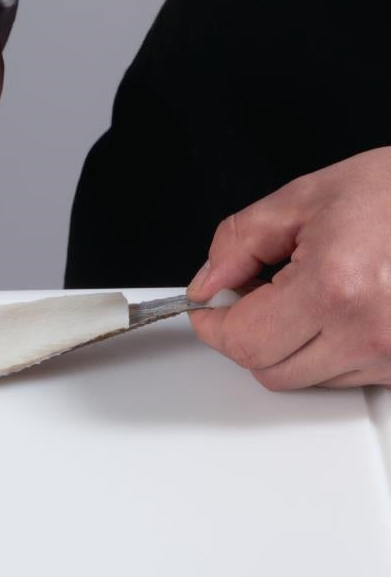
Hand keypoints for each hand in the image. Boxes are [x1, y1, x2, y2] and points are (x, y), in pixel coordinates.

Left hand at [186, 148, 390, 388]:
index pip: (243, 341)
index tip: (210, 307)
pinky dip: (329, 349)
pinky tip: (341, 308)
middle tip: (258, 292)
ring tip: (312, 291)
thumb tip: (207, 283)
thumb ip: (239, 242)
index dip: (214, 324)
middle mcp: (369, 331)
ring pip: (305, 378)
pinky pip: (346, 376)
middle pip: (268, 369)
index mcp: (335, 287)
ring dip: (291, 343)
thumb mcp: (305, 198)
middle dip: (250, 333)